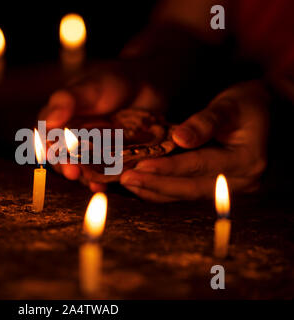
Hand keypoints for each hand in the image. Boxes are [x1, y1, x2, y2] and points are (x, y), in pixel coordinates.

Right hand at [39, 67, 164, 191]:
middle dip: (65, 166)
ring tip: (90, 183)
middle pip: (62, 156)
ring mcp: (91, 150)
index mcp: (60, 118)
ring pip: (81, 167)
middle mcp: (72, 137)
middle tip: (72, 172)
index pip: (46, 135)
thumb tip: (48, 121)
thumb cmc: (113, 81)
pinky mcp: (110, 160)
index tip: (50, 154)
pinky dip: (101, 181)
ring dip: (83, 177)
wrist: (147, 86)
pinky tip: (103, 186)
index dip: (46, 146)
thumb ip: (68, 101)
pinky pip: (102, 173)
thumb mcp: (90, 87)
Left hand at [120, 80, 269, 201]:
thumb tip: (180, 138)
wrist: (263, 112)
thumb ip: (206, 122)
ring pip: (185, 195)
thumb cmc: (246, 104)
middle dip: (154, 184)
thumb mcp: (229, 105)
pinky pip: (185, 191)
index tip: (139, 167)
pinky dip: (161, 189)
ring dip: (153, 190)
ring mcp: (228, 189)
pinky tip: (140, 185)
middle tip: (124, 179)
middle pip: (190, 188)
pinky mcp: (216, 188)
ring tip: (125, 183)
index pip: (199, 166)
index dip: (168, 168)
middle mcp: (239, 182)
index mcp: (246, 161)